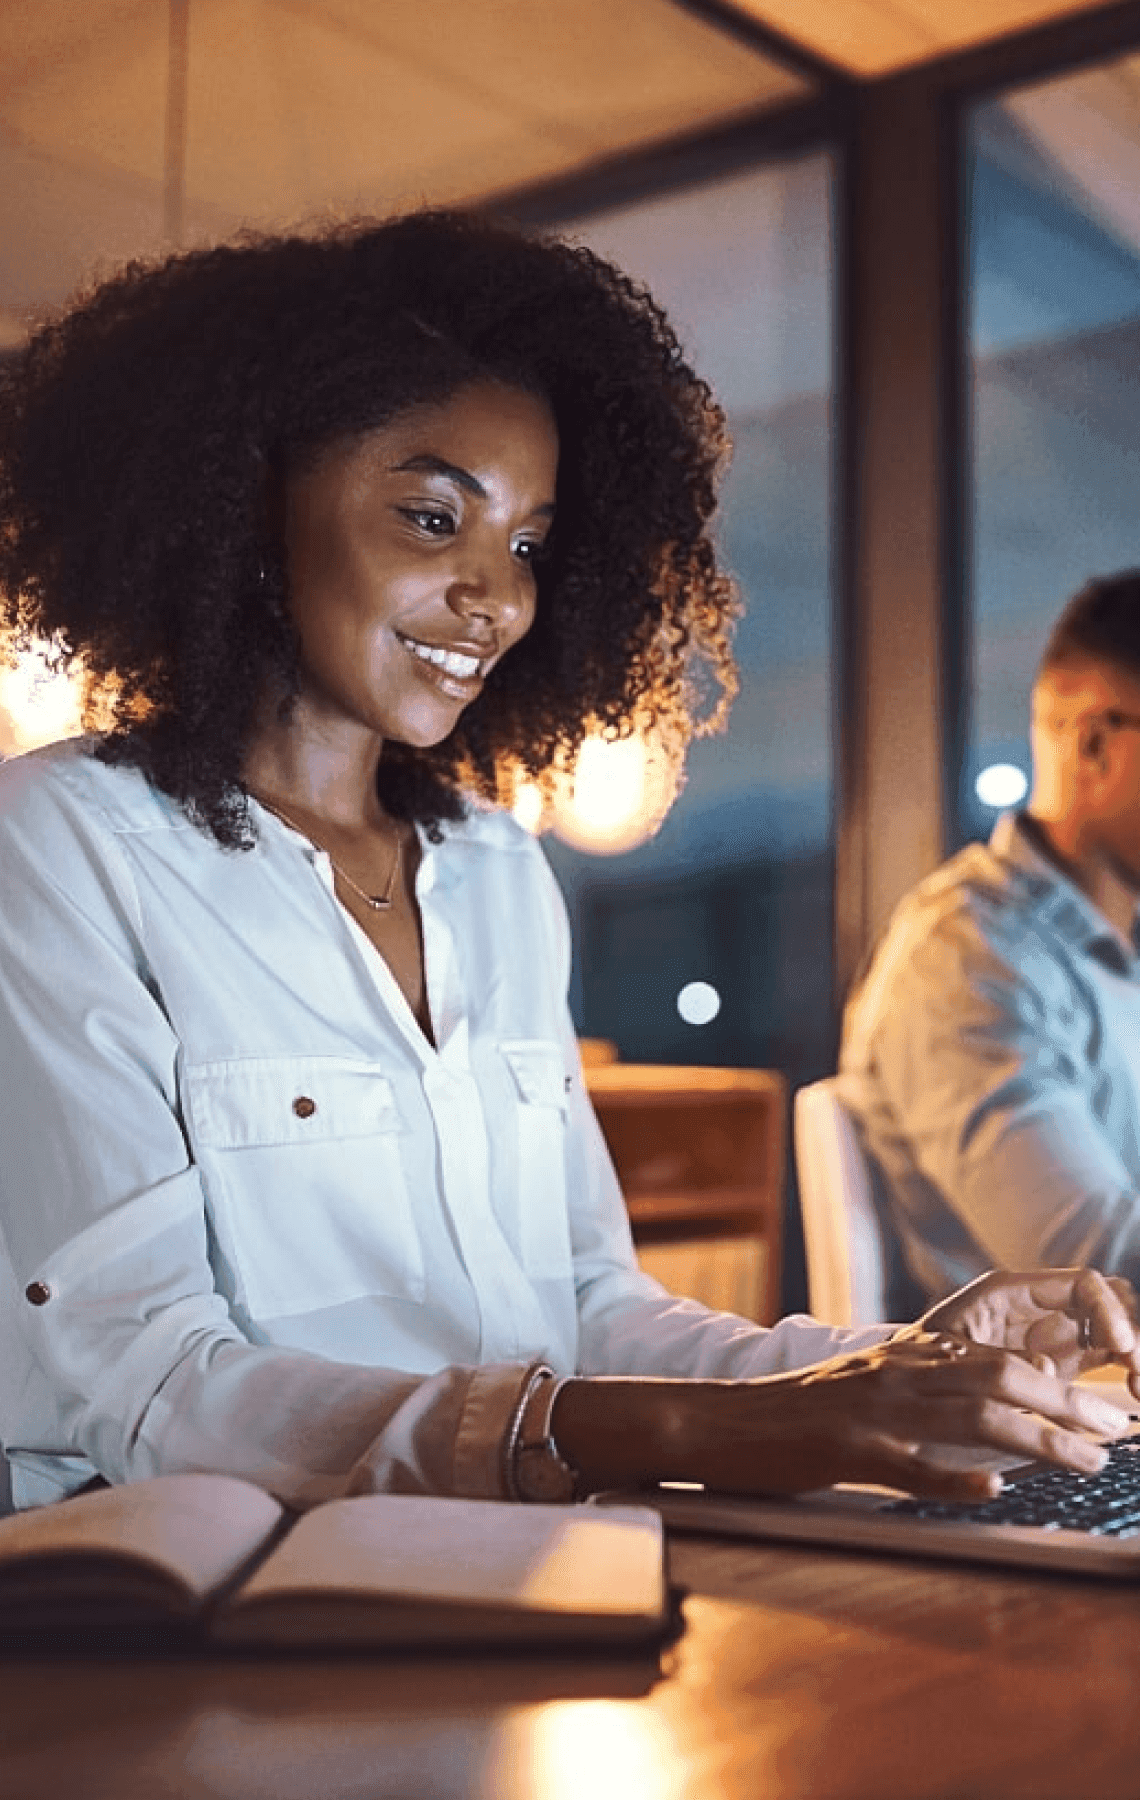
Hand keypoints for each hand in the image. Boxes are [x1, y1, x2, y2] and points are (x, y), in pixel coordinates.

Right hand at [553, 1322, 1135, 1505]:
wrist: (718, 1419)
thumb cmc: (792, 1415)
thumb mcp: (863, 1389)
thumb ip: (920, 1393)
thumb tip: (988, 1421)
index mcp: (902, 1355)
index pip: (997, 1357)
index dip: (1058, 1382)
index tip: (1103, 1409)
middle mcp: (895, 1371)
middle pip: (1000, 1376)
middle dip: (1066, 1404)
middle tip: (1115, 1431)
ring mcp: (872, 1409)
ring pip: (969, 1413)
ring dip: (1037, 1439)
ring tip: (1085, 1462)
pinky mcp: (844, 1450)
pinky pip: (908, 1463)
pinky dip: (953, 1476)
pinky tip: (992, 1490)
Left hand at [916, 1267, 1139, 1397]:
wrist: (892, 1389)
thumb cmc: (916, 1364)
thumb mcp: (950, 1356)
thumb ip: (999, 1358)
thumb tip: (1047, 1372)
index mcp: (1011, 1292)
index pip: (1084, 1284)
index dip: (1109, 1312)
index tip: (1121, 1348)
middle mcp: (1040, 1307)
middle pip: (1109, 1303)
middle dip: (1131, 1334)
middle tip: (1138, 1378)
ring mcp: (1054, 1335)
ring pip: (1113, 1330)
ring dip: (1133, 1355)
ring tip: (1138, 1391)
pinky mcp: (1062, 1364)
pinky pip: (1106, 1359)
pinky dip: (1124, 1373)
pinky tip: (1130, 1396)